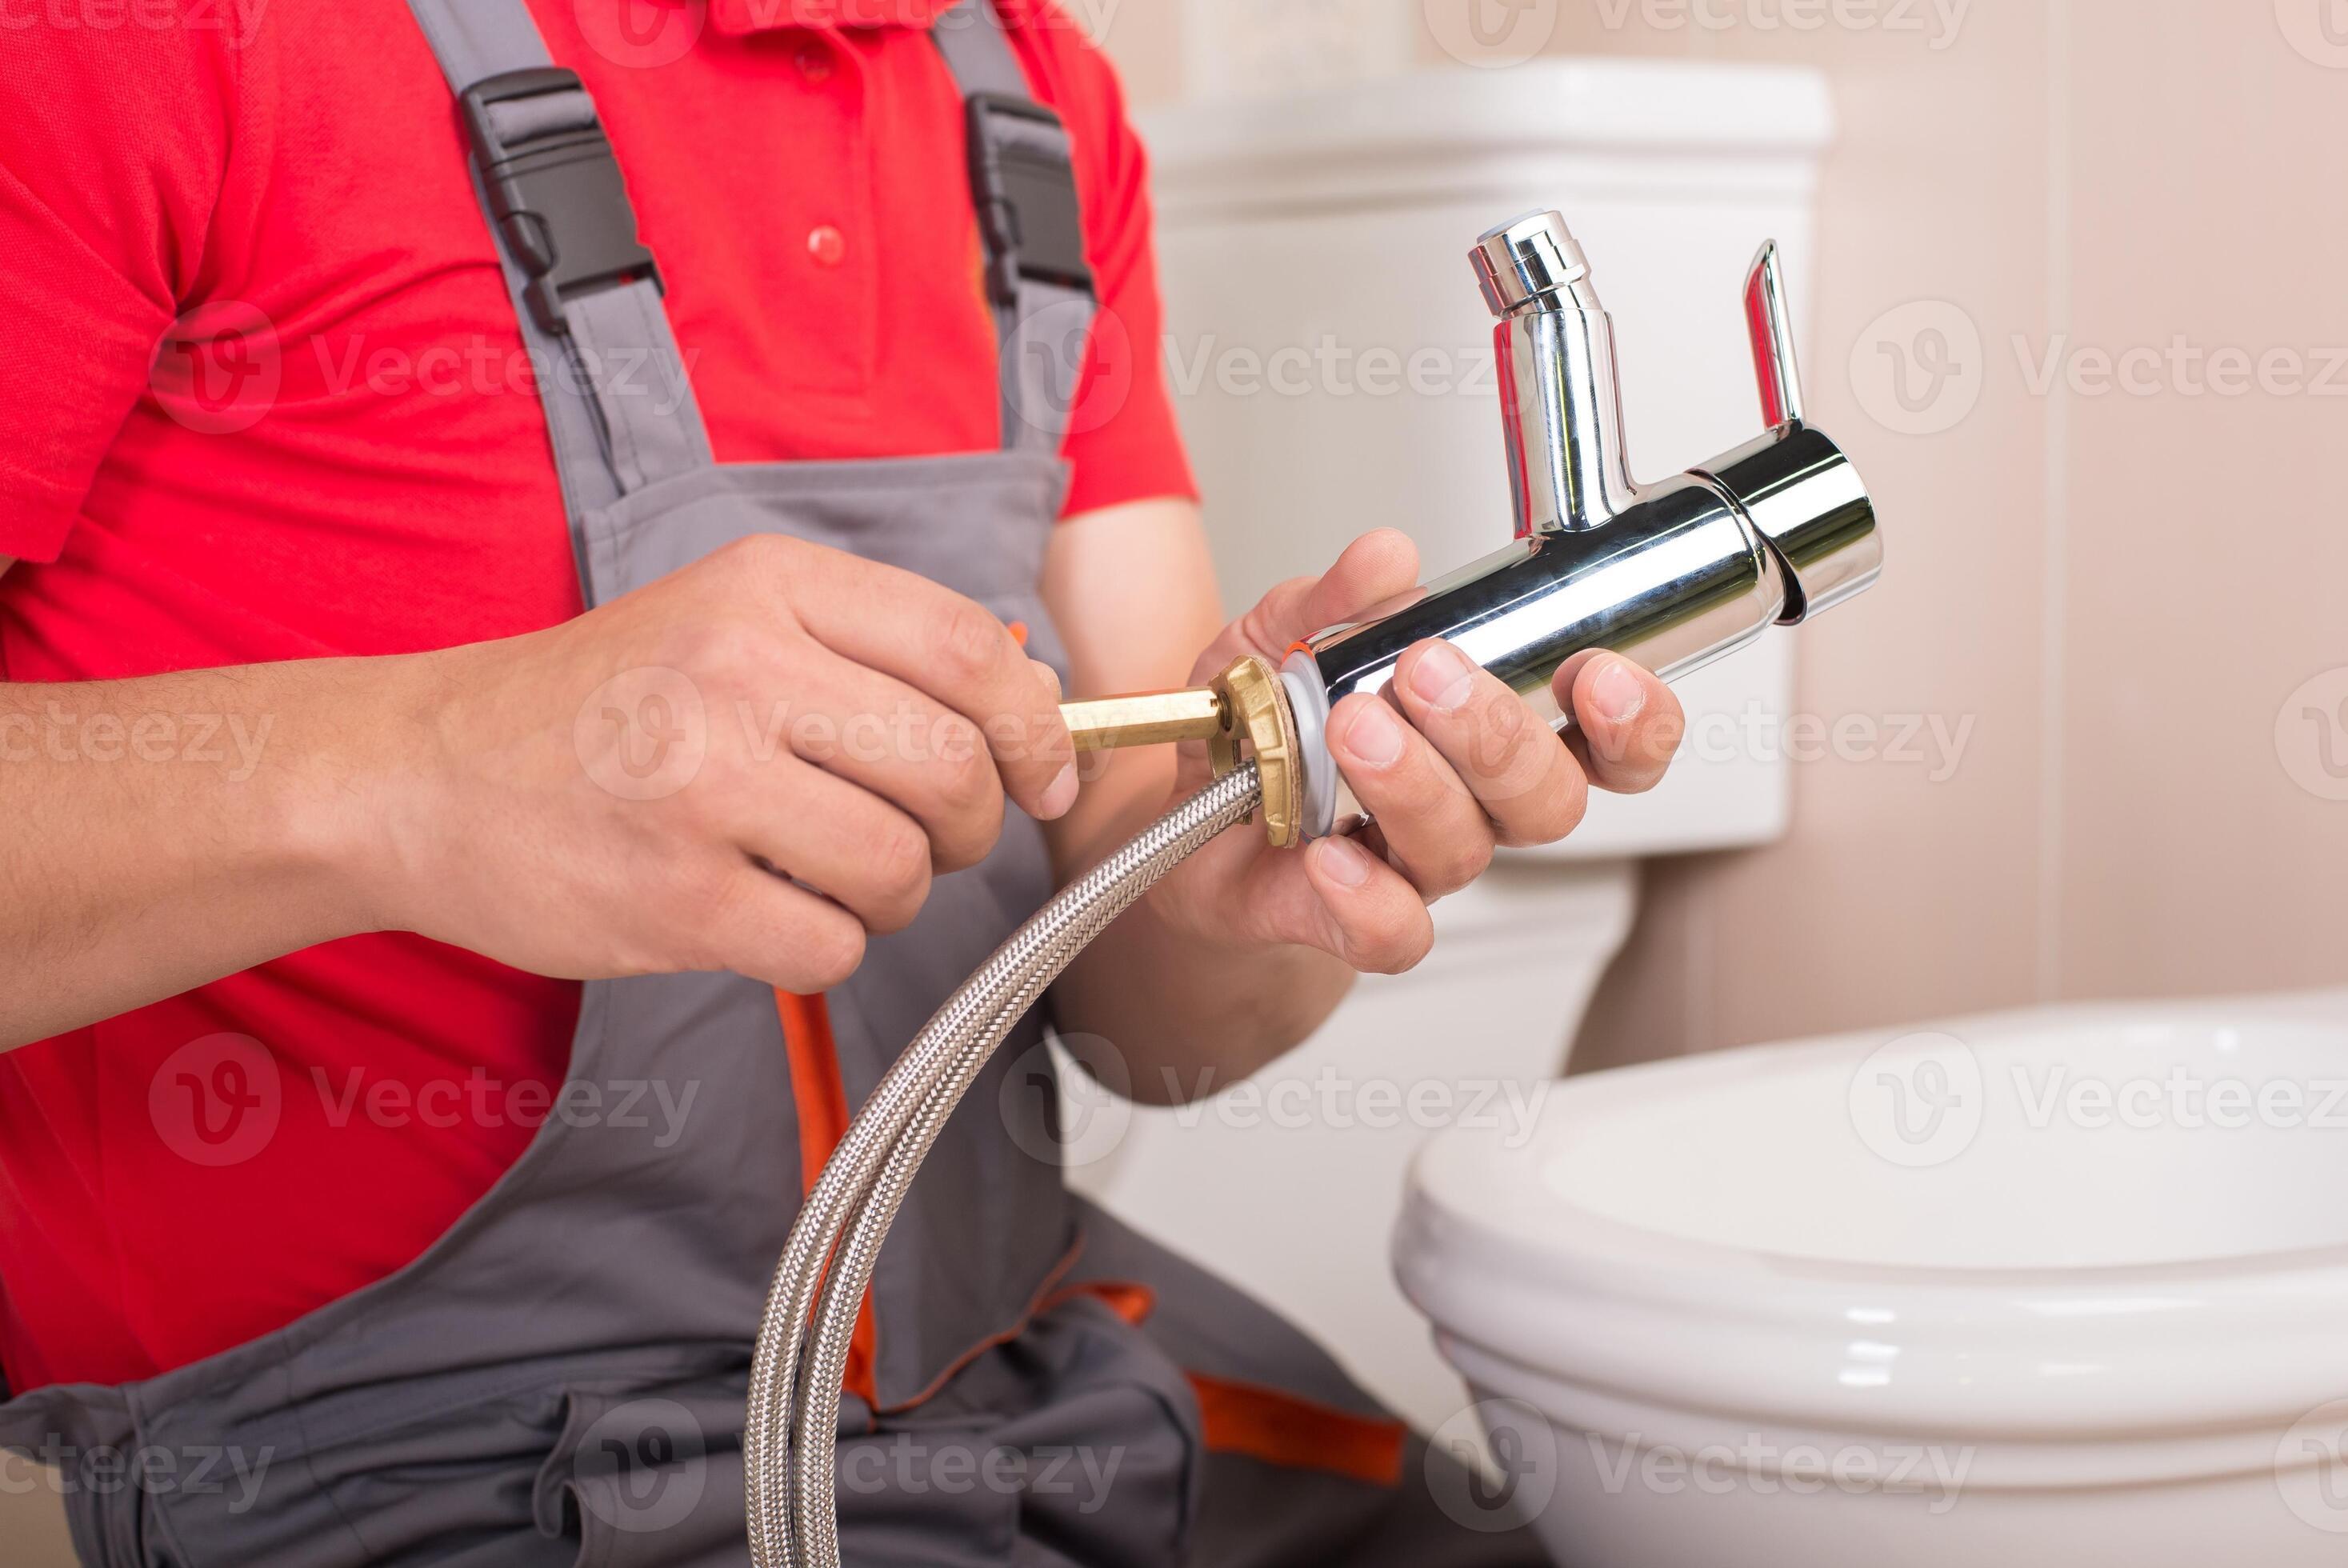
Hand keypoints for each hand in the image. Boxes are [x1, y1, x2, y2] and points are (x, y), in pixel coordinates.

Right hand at [365, 534, 1074, 990]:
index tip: (1047, 775)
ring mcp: (702, 787)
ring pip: (901, 867)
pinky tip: (767, 912)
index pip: (969, 649)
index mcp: (767, 585)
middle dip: (970, 825)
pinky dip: (824, 945)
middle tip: (928, 837)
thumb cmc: (597, 705)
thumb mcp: (728, 617)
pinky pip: (831, 944)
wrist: (419, 775)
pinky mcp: (675, 897)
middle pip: (953, 767)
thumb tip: (1037, 697)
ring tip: (832, 875)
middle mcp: (737, 670)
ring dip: (895, 895)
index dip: (1037, 726)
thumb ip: (873, 645)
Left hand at [1148, 529, 1683, 973]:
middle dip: (1498, 732)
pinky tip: (1327, 852)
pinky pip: (1393, 933)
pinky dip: (1365, 895)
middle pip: (1549, 798)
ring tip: (1352, 725)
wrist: (1184, 812)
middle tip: (1427, 672)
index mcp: (1493, 731)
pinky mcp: (1348, 920)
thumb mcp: (1283, 632)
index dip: (1634, 721)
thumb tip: (1387, 559)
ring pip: (1465, 849)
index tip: (1598, 673)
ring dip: (1415, 782)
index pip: (1613, 743)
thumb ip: (1337, 598)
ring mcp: (1416, 865)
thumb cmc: (1265, 721)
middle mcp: (1475, 806)